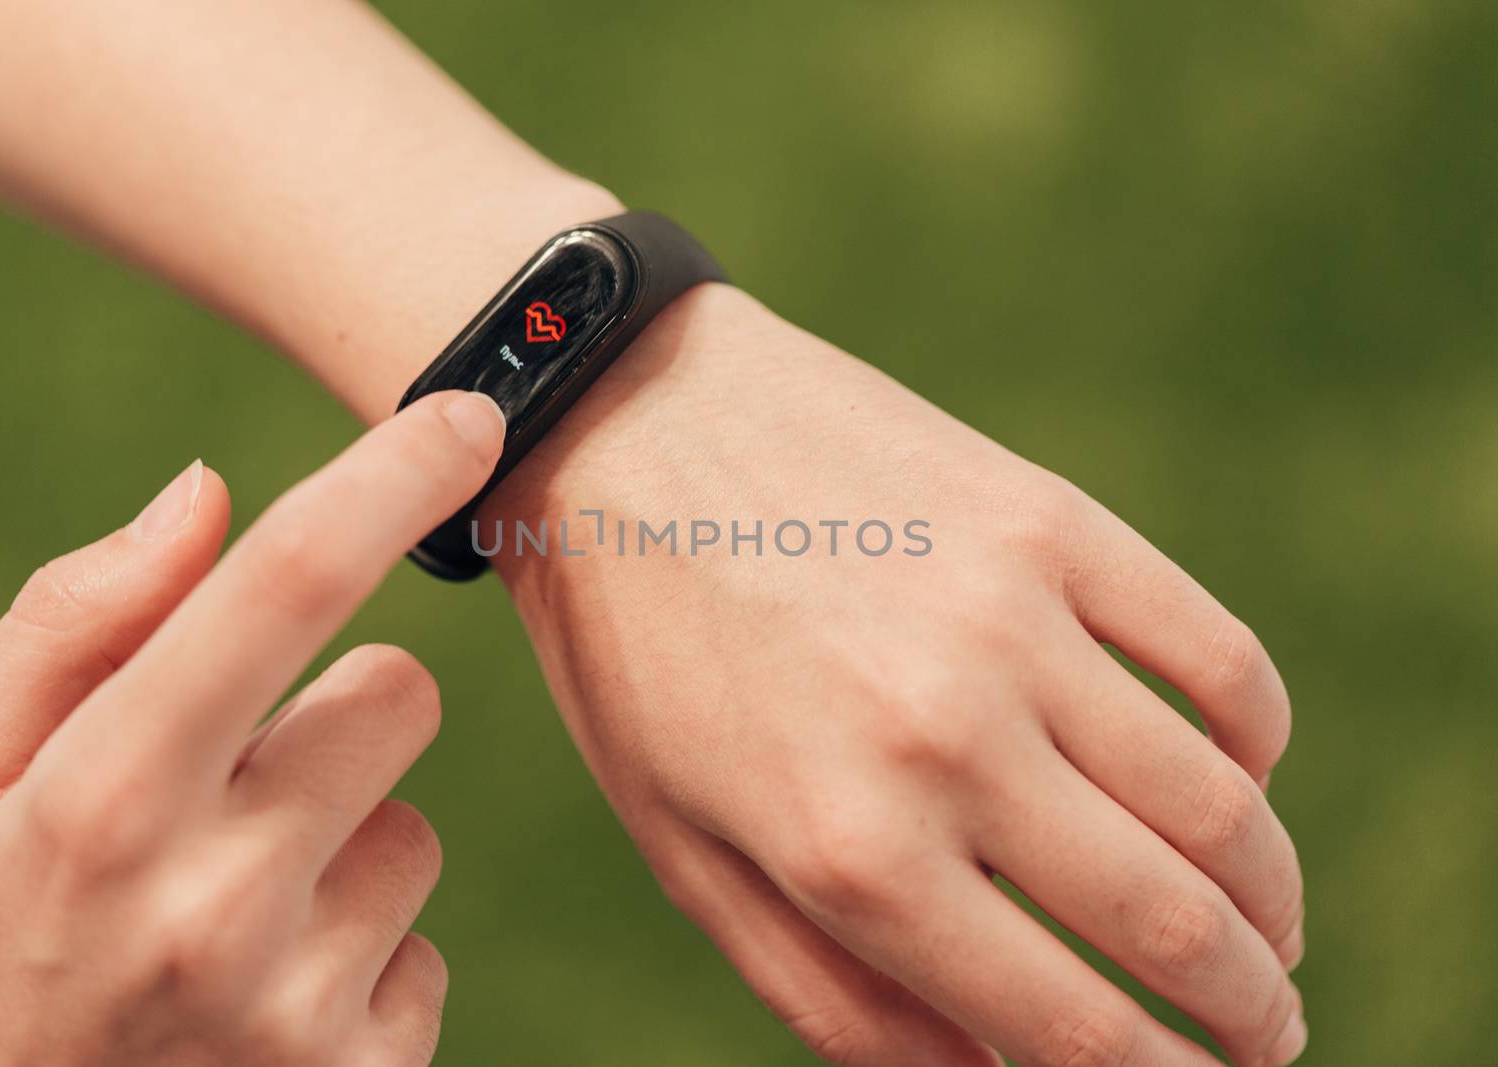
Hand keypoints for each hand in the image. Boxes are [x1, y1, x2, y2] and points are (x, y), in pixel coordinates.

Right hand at [0, 392, 504, 1066]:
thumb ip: (71, 632)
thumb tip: (206, 493)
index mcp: (101, 801)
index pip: (285, 588)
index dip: (389, 480)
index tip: (465, 416)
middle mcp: (218, 903)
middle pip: (401, 692)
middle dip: (333, 713)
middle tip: (228, 784)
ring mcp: (301, 1009)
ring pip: (416, 830)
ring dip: (337, 848)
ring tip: (218, 918)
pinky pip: (422, 950)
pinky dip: (355, 959)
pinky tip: (251, 1002)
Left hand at [492, 287, 1306, 1066]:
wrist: (624, 428)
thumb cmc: (641, 655)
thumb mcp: (685, 850)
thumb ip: (829, 993)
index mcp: (848, 848)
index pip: (1071, 1022)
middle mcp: (945, 742)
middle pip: (1174, 925)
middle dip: (1248, 1013)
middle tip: (1268, 1036)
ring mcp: (1010, 620)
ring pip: (1221, 804)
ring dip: (1273, 896)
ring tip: (1272, 929)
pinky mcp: (1048, 520)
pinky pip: (1217, 655)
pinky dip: (1259, 737)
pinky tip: (1238, 773)